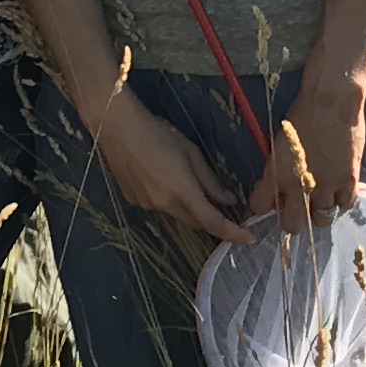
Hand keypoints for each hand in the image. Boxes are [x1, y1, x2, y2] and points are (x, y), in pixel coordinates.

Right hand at [94, 95, 252, 249]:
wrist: (116, 127)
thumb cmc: (157, 133)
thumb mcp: (191, 152)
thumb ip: (210, 181)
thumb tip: (228, 200)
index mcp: (181, 191)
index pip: (213, 222)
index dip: (233, 233)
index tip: (249, 239)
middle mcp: (163, 204)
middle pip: (195, 222)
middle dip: (210, 216)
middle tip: (220, 201)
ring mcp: (146, 205)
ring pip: (176, 214)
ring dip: (188, 206)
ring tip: (183, 179)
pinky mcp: (134, 200)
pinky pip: (159, 207)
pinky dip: (169, 200)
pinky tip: (161, 177)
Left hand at [249, 66, 365, 232]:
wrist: (331, 102)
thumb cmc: (302, 115)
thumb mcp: (279, 142)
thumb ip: (276, 168)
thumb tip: (276, 184)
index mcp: (276, 175)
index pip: (260, 206)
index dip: (264, 205)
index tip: (270, 201)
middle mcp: (299, 187)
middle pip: (293, 225)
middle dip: (293, 220)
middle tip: (298, 208)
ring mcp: (326, 187)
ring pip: (321, 220)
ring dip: (319, 212)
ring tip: (320, 199)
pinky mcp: (348, 181)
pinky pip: (345, 205)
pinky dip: (341, 201)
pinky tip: (339, 190)